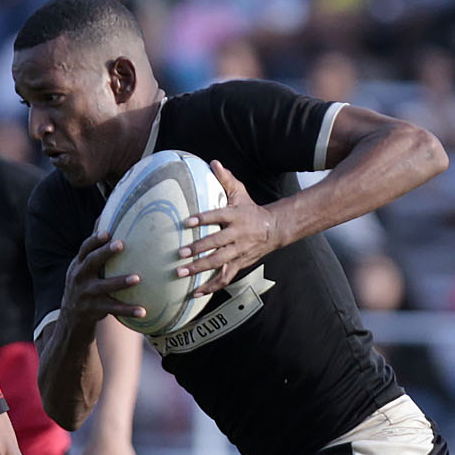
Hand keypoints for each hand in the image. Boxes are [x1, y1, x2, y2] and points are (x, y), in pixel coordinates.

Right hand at [61, 231, 145, 329]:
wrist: (71, 316)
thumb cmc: (85, 283)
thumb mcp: (84, 266)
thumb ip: (95, 247)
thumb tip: (103, 216)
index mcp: (79, 264)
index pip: (85, 248)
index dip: (95, 239)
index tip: (107, 232)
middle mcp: (79, 277)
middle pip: (91, 262)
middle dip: (105, 253)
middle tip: (121, 244)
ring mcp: (86, 294)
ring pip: (103, 287)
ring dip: (120, 282)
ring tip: (138, 278)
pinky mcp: (93, 309)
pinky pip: (113, 309)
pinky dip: (128, 310)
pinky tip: (143, 311)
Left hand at [176, 160, 280, 294]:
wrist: (275, 230)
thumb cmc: (251, 210)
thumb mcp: (241, 193)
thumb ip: (226, 179)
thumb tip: (213, 162)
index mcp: (236, 216)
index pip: (218, 216)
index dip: (203, 219)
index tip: (186, 222)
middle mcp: (237, 235)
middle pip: (216, 244)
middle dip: (198, 249)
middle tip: (179, 253)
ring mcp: (239, 252)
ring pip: (219, 262)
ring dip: (200, 269)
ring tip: (182, 272)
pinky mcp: (239, 264)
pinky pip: (225, 278)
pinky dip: (211, 287)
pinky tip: (196, 292)